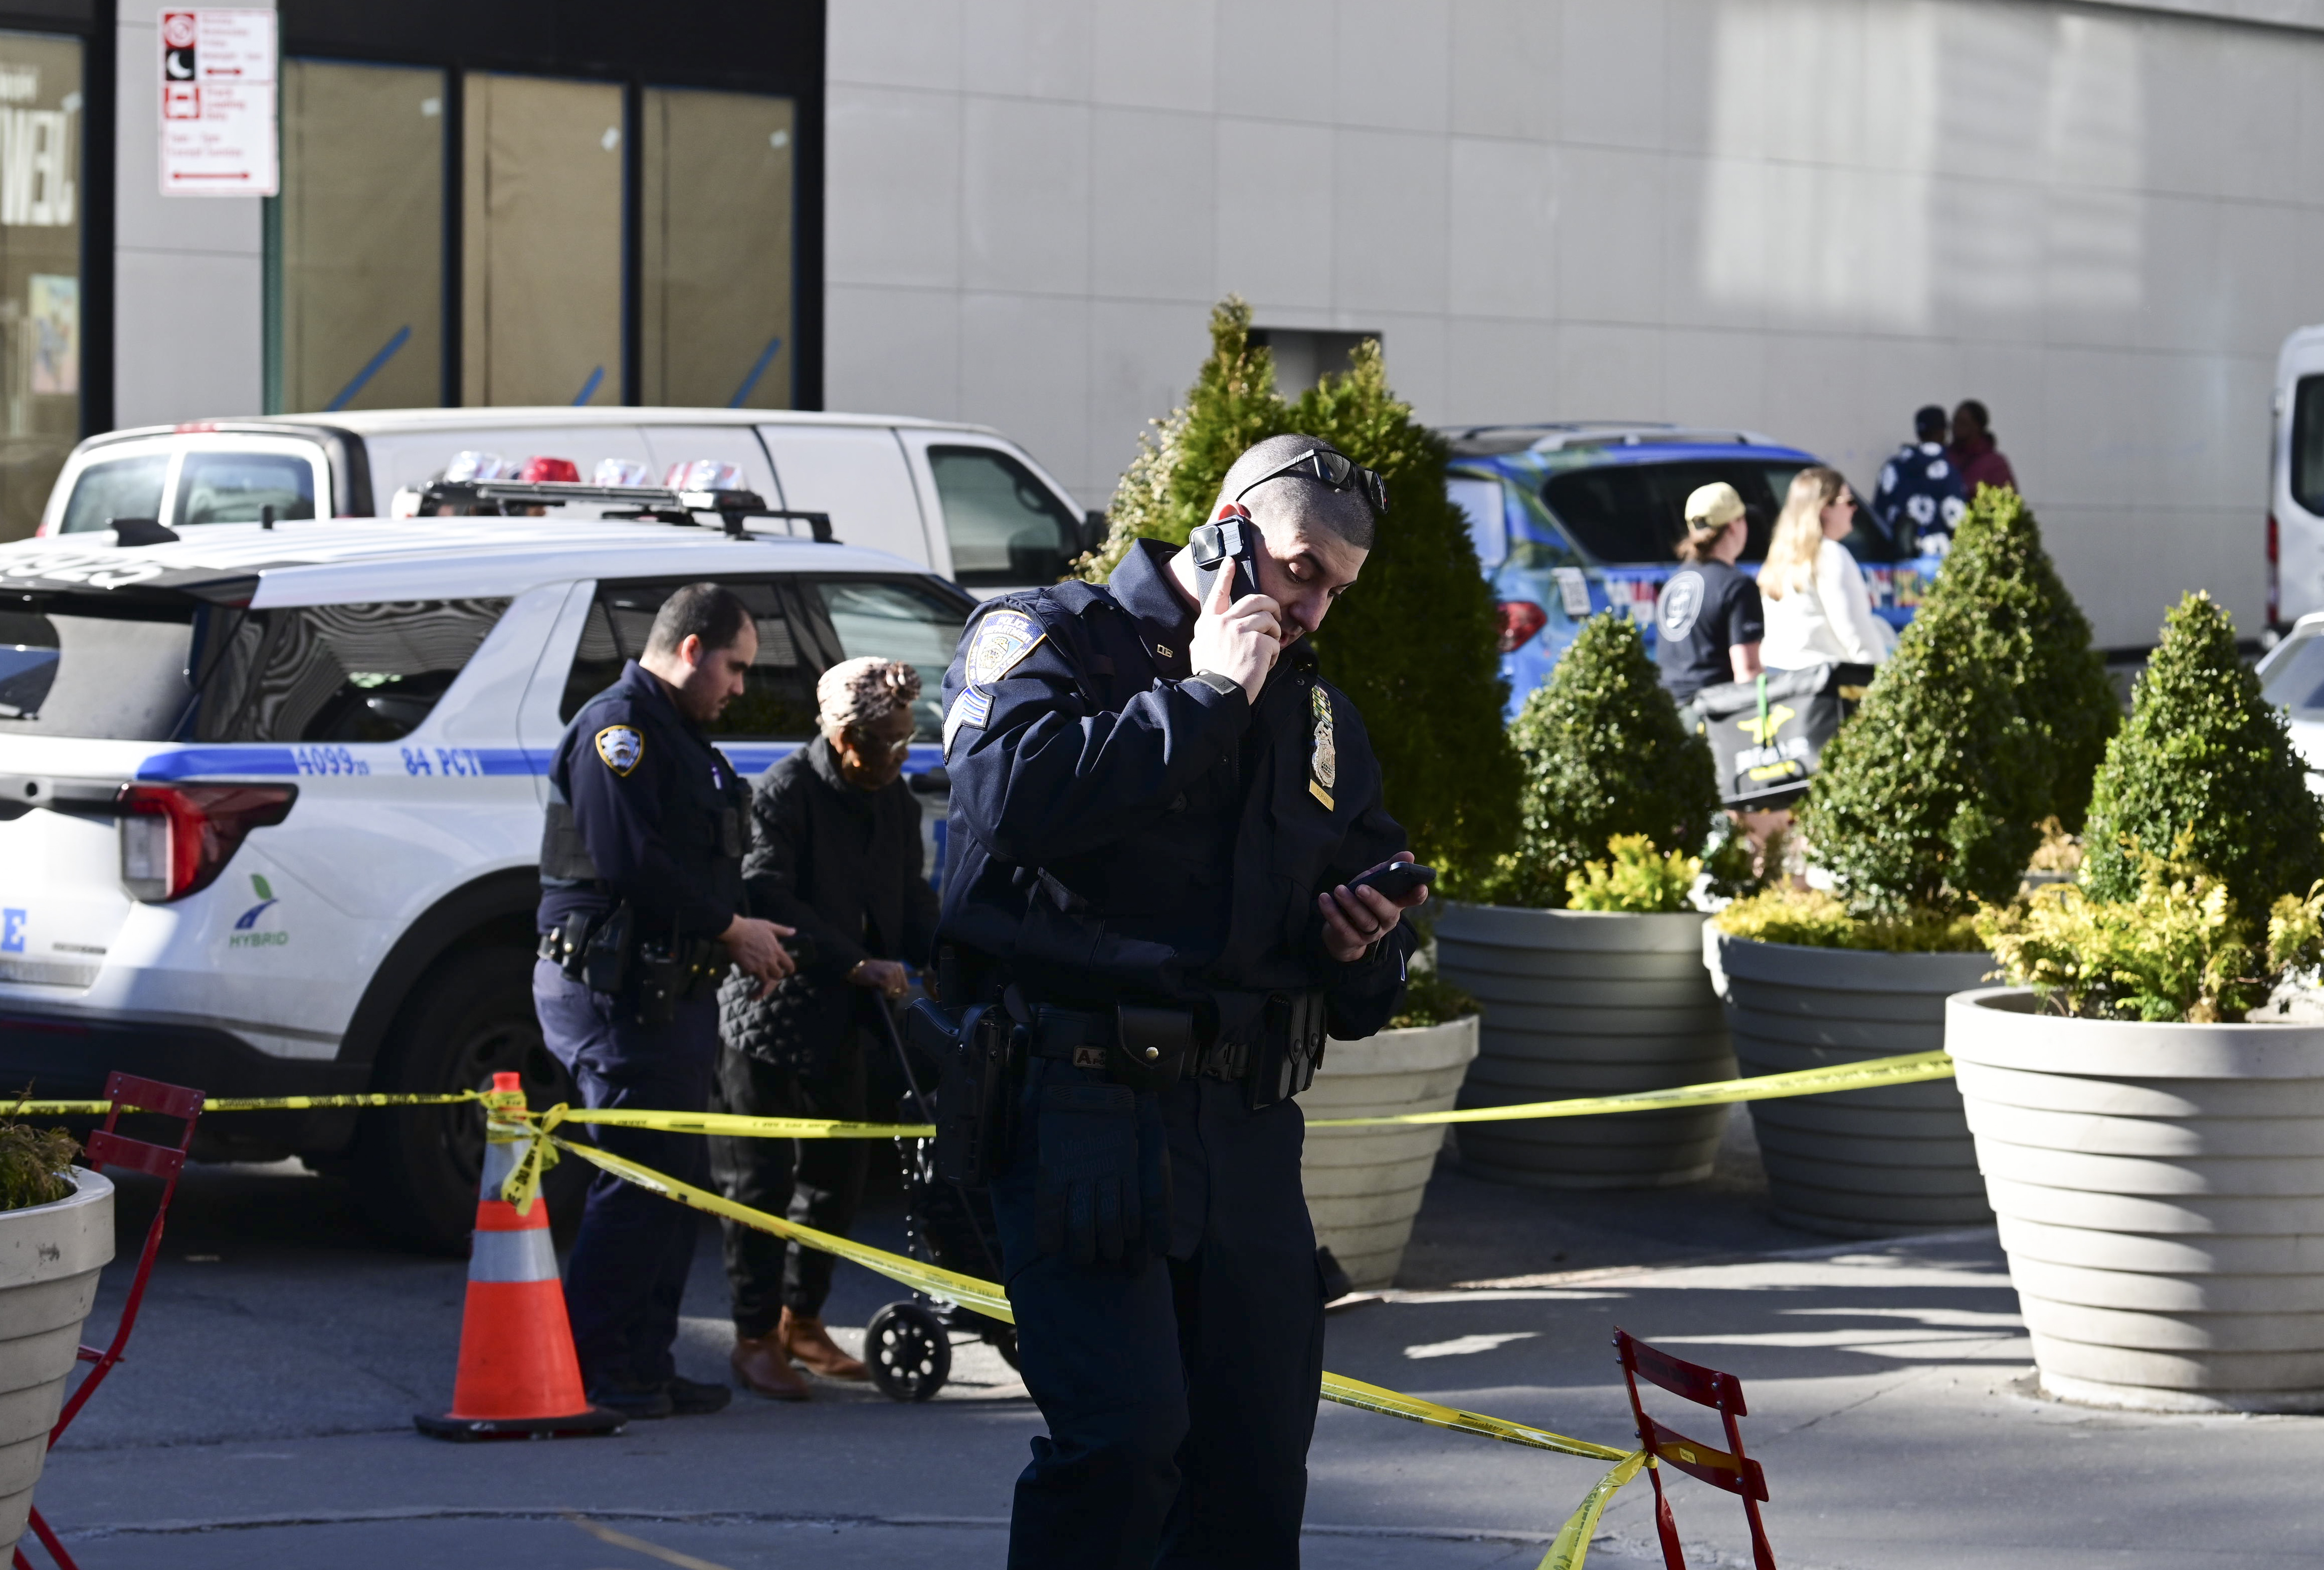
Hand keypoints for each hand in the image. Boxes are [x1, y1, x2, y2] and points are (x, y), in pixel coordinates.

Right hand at [720, 915, 796, 997]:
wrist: (735, 931)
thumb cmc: (752, 927)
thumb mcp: (769, 926)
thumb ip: (782, 930)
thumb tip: (793, 931)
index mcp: (776, 951)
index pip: (789, 965)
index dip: (789, 969)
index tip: (787, 970)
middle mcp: (769, 961)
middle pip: (777, 976)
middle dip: (775, 974)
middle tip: (771, 971)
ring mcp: (758, 966)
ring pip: (764, 979)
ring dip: (761, 975)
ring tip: (758, 970)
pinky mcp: (747, 969)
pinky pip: (749, 976)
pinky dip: (747, 973)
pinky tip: (745, 967)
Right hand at [849, 958, 909, 998]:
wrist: (858, 967)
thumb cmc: (872, 971)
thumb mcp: (887, 971)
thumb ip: (896, 981)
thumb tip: (904, 994)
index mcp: (899, 967)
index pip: (906, 987)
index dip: (899, 993)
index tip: (890, 993)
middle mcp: (896, 969)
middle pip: (900, 991)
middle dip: (892, 993)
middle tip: (882, 989)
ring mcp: (890, 973)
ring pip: (894, 991)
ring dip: (887, 993)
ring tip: (879, 986)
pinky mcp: (884, 978)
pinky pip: (888, 991)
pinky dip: (883, 992)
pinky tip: (877, 986)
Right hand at [1188, 560, 1280, 703]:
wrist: (1215, 696)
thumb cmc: (1209, 677)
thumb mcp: (1200, 650)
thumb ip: (1211, 635)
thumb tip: (1220, 628)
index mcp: (1208, 623)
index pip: (1218, 593)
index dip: (1225, 576)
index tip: (1230, 561)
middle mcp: (1224, 622)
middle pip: (1255, 599)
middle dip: (1270, 606)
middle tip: (1274, 616)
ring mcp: (1241, 630)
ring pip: (1269, 619)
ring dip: (1273, 636)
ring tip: (1266, 652)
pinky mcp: (1258, 642)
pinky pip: (1274, 642)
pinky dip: (1273, 656)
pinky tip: (1263, 667)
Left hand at [1318, 852, 1428, 962]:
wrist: (1341, 932)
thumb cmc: (1361, 900)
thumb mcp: (1374, 882)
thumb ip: (1389, 868)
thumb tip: (1408, 854)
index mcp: (1395, 904)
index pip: (1412, 900)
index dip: (1417, 895)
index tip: (1420, 887)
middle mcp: (1386, 920)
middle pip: (1387, 913)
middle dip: (1375, 900)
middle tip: (1361, 888)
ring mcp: (1370, 933)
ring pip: (1365, 921)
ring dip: (1351, 904)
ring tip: (1339, 890)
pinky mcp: (1351, 940)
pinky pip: (1343, 928)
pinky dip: (1333, 913)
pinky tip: (1325, 899)